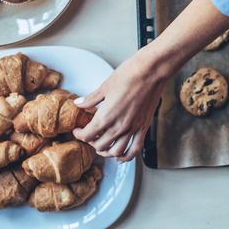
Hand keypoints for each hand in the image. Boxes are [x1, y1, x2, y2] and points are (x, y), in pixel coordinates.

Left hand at [73, 48, 166, 162]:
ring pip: (116, 151)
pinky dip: (126, 157)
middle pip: (100, 145)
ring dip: (106, 152)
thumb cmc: (128, 75)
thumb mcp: (105, 86)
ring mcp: (133, 128)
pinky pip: (135, 148)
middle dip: (91, 142)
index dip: (79, 134)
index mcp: (106, 116)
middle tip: (89, 135)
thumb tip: (79, 103)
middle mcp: (119, 126)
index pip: (87, 135)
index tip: (77, 130)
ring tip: (102, 147)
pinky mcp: (144, 127)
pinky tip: (120, 157)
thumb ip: (91, 99)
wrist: (151, 71)